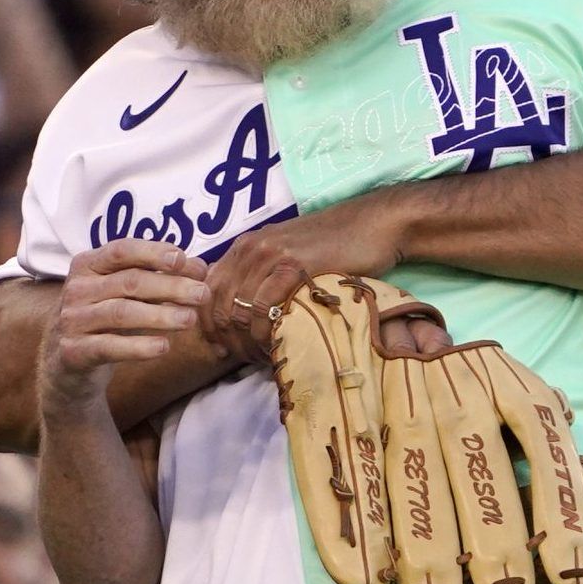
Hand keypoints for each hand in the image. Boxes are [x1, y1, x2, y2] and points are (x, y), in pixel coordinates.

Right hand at [42, 241, 209, 413]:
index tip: (182, 259)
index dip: (153, 253)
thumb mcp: (126, 294)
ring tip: (190, 319)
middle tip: (202, 294)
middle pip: (128, 282)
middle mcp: (76, 289)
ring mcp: (72, 321)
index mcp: (87, 265)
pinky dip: (138, 347)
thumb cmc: (105, 318)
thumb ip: (159, 278)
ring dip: (160, 315)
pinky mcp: (74, 352)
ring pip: (121, 313)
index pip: (121, 251)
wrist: (66, 361)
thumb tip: (200, 268)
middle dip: (170, 286)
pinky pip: (109, 347)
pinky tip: (164, 347)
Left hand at [199, 194, 407, 362]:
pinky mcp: (293, 265)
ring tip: (264, 357)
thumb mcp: (289, 256)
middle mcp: (251, 248)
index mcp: (245, 246)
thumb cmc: (336, 246)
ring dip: (248, 342)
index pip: (208, 290)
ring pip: (239, 310)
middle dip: (228, 339)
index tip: (223, 347)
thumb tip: (242, 316)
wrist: (374, 224)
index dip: (210, 324)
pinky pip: (265, 307)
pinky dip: (266, 333)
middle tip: (246, 359)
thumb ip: (263, 277)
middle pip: (219, 304)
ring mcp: (270, 255)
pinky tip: (278, 345)